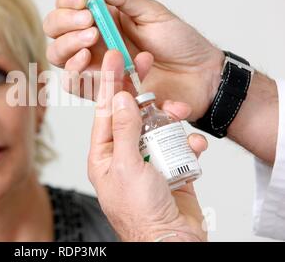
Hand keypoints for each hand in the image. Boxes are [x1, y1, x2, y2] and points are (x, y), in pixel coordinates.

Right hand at [43, 0, 224, 120]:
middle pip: (55, 32)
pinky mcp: (101, 90)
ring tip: (91, 40)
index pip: (69, 7)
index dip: (67, 1)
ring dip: (68, 46)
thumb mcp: (153, 13)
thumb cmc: (180, 43)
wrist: (200, 76)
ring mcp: (95, 66)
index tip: (82, 0)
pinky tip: (92, 61)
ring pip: (59, 58)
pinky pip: (75, 85)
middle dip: (64, 24)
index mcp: (104, 19)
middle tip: (88, 23)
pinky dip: (76, 72)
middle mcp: (94, 42)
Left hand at [88, 50, 207, 240]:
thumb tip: (118, 99)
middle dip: (142, 97)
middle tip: (144, 68)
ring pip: (158, 127)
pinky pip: (179, 146)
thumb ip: (124, 130)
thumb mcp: (126, 166)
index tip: (111, 58)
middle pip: (133, 115)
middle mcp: (124, 154)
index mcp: (104, 155)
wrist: (172, 241)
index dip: (108, 83)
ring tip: (179, 116)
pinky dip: (188, 144)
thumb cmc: (140, 212)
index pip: (105, 112)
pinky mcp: (171, 166)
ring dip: (170, 122)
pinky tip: (194, 148)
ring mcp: (148, 159)